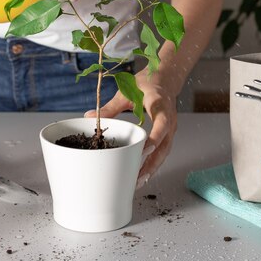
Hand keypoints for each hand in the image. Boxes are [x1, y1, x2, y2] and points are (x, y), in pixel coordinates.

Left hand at [84, 70, 177, 189]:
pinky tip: (142, 173)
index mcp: (161, 106)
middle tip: (138, 177)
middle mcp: (170, 120)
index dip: (155, 137)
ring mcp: (170, 128)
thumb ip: (110, 106)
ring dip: (153, 167)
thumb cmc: (146, 83)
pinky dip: (153, 163)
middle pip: (165, 146)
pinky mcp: (167, 134)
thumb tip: (89, 117)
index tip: (145, 149)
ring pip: (164, 152)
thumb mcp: (126, 91)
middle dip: (152, 163)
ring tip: (138, 182)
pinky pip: (162, 151)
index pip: (162, 124)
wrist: (166, 78)